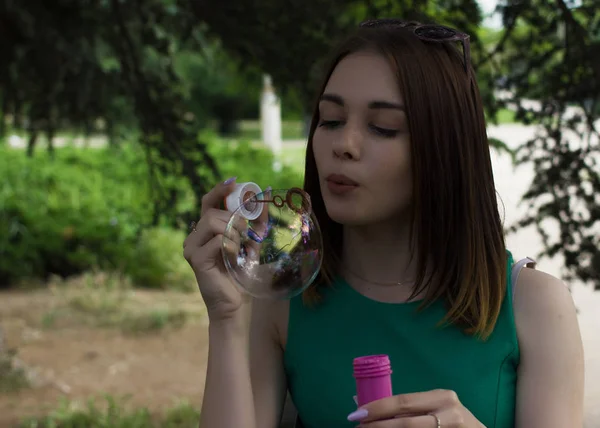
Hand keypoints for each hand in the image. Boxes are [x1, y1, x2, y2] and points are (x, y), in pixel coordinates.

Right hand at [183, 177, 251, 321]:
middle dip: (234, 219)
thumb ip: (257, 220)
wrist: (235, 303)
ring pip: (212, 223)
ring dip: (233, 232)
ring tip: (240, 247)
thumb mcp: (252, 242)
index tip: (234, 183)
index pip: (208, 201)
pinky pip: (216, 240)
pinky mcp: (195, 259)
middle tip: (247, 234)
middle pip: (212, 212)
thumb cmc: (241, 274)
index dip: (219, 190)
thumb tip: (265, 192)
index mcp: (206, 230)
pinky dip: (230, 246)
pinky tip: (234, 257)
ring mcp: (191, 247)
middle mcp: (194, 236)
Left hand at [347, 389, 485, 426]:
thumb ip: (409, 407)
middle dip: (378, 426)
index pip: (403, 401)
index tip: (356, 413)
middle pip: (405, 424)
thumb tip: (366, 405)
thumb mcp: (435, 407)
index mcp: (442, 398)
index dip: (378, 407)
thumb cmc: (452, 420)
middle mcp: (450, 414)